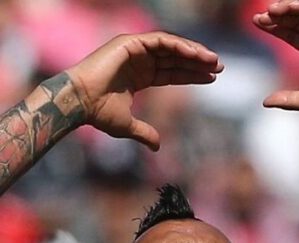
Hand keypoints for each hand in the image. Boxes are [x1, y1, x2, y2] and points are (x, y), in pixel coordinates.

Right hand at [65, 32, 222, 150]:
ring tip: (212, 61)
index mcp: (139, 76)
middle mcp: (139, 60)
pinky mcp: (131, 42)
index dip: (191, 75)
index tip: (212, 78)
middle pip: (175, 59)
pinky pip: (161, 41)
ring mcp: (135, 49)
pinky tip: (195, 55)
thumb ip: (144, 132)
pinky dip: (179, 45)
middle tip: (219, 67)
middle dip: (197, 62)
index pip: (172, 72)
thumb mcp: (127, 126)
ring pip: (171, 47)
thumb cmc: (97, 113)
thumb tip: (157, 146)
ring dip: (193, 52)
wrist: (79, 101)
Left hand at [253, 0, 298, 113]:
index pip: (293, 33)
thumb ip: (289, 99)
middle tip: (260, 16)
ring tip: (272, 10)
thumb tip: (265, 102)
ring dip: (291, 7)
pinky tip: (291, 6)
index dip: (276, 28)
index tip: (257, 23)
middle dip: (278, 16)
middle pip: (298, 19)